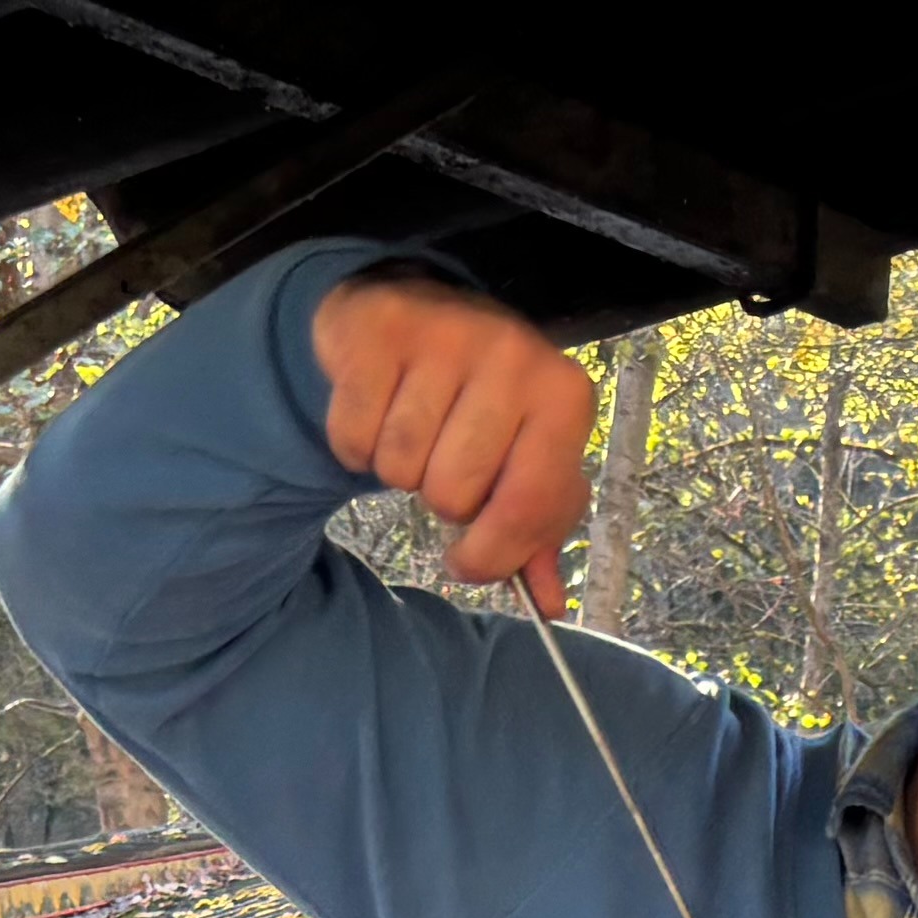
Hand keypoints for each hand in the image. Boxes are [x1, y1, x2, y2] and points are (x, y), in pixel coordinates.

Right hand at [311, 266, 593, 605]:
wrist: (417, 311)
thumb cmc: (482, 402)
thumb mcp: (525, 458)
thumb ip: (537, 531)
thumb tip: (550, 605)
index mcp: (564, 396)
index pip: (529, 506)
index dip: (493, 555)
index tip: (469, 562)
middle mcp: (513, 355)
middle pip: (453, 495)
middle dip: (440, 498)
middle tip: (444, 461)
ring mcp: (447, 335)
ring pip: (400, 467)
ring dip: (397, 469)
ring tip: (413, 431)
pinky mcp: (380, 331)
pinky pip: (353, 436)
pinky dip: (354, 446)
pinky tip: (376, 413)